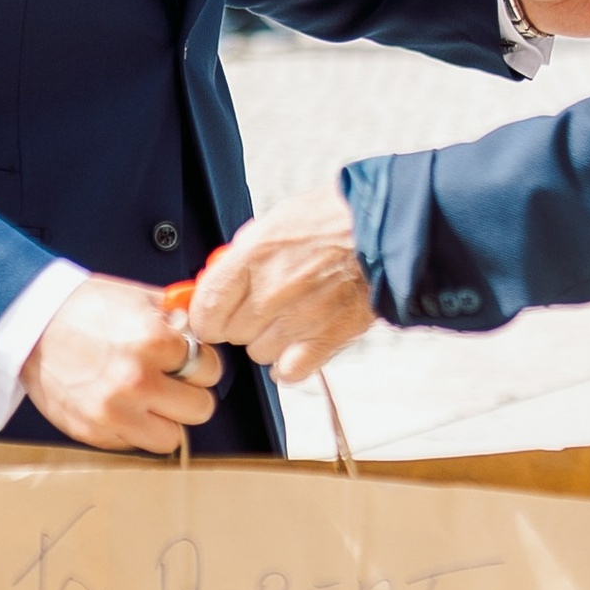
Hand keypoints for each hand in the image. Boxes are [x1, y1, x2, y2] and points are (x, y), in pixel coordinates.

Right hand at [18, 274, 221, 453]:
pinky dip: (134, 429)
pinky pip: (136, 445)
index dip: (200, 363)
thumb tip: (203, 332)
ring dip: (165, 419)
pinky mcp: (94, 432)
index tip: (186, 361)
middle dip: (188, 393)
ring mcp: (114, 412)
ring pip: (172, 436)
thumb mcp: (137, 298)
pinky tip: (122, 405)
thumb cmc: (81, 309)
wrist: (29, 326)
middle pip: (200, 408)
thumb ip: (177, 317)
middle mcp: (136, 380)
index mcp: (152, 341)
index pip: (210, 369)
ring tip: (149, 399)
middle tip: (171, 382)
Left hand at [192, 196, 373, 381]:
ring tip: (288, 317)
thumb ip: (241, 256)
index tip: (212, 314)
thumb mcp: (275, 221)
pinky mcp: (327, 338)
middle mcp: (273, 290)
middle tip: (260, 305)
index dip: (206, 315)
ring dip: (268, 341)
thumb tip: (215, 280)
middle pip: (231, 334)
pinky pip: (290, 371)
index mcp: (254, 256)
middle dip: (241, 322)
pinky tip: (297, 344)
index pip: (205, 309)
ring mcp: (300, 318)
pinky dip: (290, 363)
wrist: (385, 228)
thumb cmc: (334, 219)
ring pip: (259, 353)